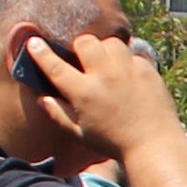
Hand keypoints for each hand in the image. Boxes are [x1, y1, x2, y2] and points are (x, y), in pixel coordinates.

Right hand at [17, 25, 180, 164]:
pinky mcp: (146, 69)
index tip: (33, 41)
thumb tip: (42, 98)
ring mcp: (127, 70)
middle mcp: (104, 76)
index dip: (41, 52)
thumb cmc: (113, 142)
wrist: (153, 145)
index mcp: (83, 93)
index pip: (56, 66)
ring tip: (106, 64)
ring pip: (110, 42)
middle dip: (79, 47)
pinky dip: (126, 61)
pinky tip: (127, 75)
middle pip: (85, 42)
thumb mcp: (80, 133)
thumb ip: (58, 114)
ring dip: (104, 49)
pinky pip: (132, 54)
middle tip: (82, 58)